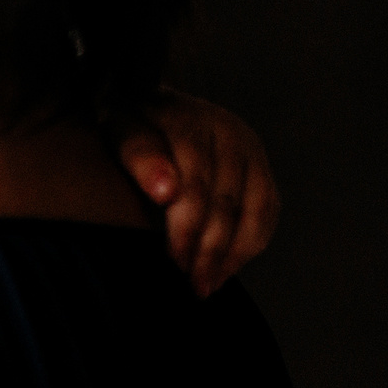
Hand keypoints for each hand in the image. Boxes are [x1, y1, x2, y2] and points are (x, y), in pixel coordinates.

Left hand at [116, 90, 279, 296]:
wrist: (150, 99)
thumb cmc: (128, 121)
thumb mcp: (119, 129)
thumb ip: (138, 156)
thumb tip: (167, 192)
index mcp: (192, 124)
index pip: (195, 189)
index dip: (186, 231)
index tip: (173, 263)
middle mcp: (229, 135)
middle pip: (226, 205)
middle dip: (210, 252)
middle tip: (193, 288)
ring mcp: (250, 150)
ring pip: (255, 211)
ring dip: (235, 255)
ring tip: (210, 286)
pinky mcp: (261, 165)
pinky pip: (268, 210)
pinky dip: (253, 242)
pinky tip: (229, 267)